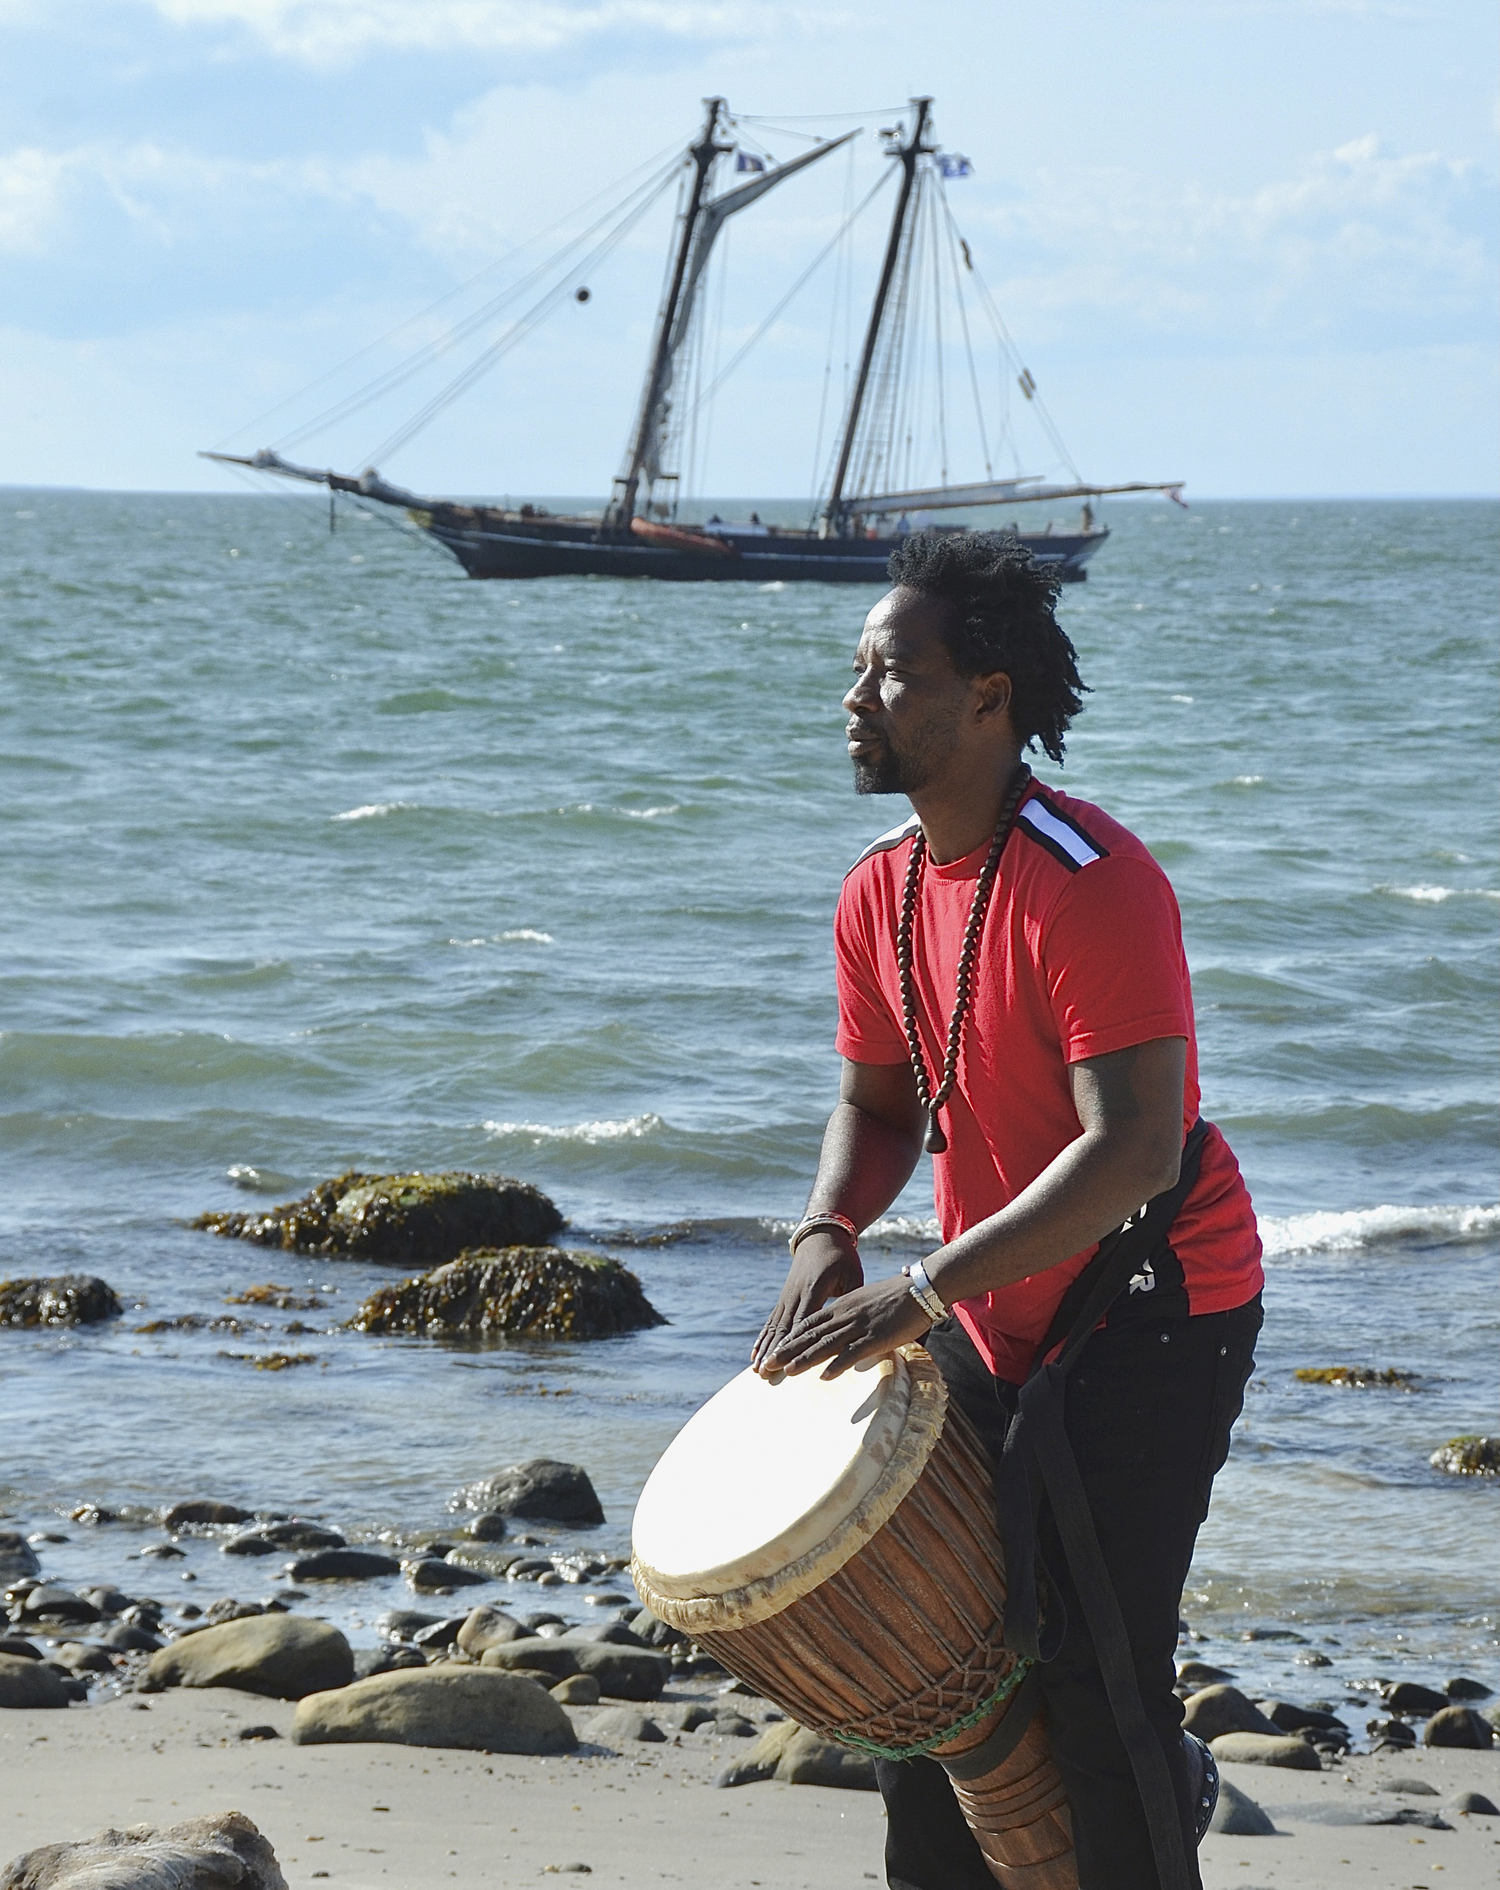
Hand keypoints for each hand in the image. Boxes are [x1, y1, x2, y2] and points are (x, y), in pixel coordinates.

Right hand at [751, 1230, 861, 1374]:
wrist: (820, 1237)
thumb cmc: (842, 1257)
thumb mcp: (852, 1274)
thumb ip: (853, 1299)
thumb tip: (859, 1324)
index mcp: (814, 1289)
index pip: (803, 1322)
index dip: (794, 1344)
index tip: (787, 1363)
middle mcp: (796, 1294)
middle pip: (783, 1328)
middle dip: (774, 1352)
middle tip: (765, 1374)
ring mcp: (787, 1296)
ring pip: (774, 1327)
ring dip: (765, 1349)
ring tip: (757, 1371)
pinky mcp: (784, 1298)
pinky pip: (771, 1321)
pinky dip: (763, 1339)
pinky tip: (755, 1354)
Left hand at [760, 1272, 931, 1379]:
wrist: (921, 1288)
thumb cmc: (896, 1297)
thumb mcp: (865, 1302)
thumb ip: (850, 1316)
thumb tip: (840, 1332)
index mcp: (842, 1306)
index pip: (808, 1324)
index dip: (789, 1339)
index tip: (773, 1351)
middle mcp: (845, 1315)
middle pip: (810, 1335)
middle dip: (787, 1351)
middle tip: (767, 1365)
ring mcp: (860, 1326)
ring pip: (826, 1344)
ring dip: (804, 1359)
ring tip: (786, 1371)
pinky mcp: (876, 1337)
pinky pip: (853, 1352)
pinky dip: (837, 1365)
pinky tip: (824, 1376)